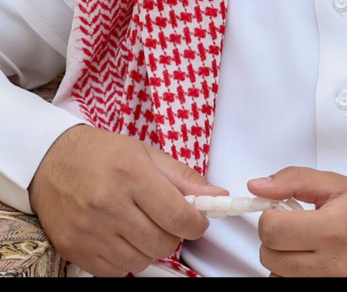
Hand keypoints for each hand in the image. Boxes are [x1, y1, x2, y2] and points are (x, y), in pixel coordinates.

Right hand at [28, 124, 227, 276]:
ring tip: (140, 226)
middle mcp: (109, 203)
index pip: (177, 215)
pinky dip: (124, 260)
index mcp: (131, 173)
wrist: (50, 159)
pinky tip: (121, 237)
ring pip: (140, 262)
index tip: (199, 220)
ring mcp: (90, 229)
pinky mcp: (75, 248)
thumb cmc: (101, 153)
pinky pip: (114, 272)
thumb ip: (182, 177)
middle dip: (173, 235)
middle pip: (162, 243)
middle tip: (165, 220)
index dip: (197, 223)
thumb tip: (217, 196)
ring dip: (148, 249)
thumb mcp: (145, 153)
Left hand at [248, 166, 346, 276]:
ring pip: (276, 275)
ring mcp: (330, 285)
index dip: (270, 214)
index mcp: (331, 229)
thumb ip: (294, 180)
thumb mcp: (338, 184)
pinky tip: (309, 260)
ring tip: (305, 243)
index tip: (281, 209)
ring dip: (282, 257)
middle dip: (274, 236)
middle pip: (269, 255)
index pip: (271, 229)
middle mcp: (330, 264)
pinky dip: (292, 274)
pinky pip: (290, 286)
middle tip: (294, 225)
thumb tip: (257, 185)